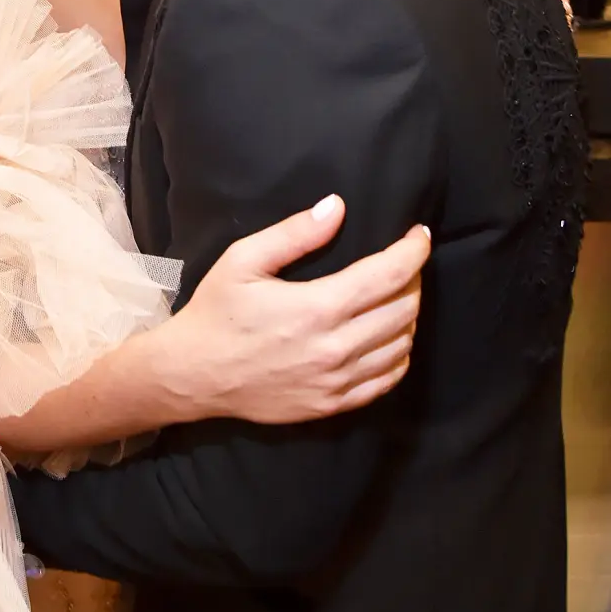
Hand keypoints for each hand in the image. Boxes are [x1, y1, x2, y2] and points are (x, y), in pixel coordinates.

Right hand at [165, 196, 427, 423]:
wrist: (194, 373)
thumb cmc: (216, 311)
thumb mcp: (243, 260)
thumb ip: (294, 234)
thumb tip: (336, 207)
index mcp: (317, 307)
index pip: (389, 274)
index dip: (413, 250)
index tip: (419, 234)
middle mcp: (335, 347)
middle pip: (404, 309)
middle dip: (413, 279)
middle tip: (404, 262)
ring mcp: (336, 381)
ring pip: (401, 345)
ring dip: (408, 315)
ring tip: (396, 295)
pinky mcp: (332, 404)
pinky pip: (386, 380)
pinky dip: (399, 354)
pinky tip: (389, 337)